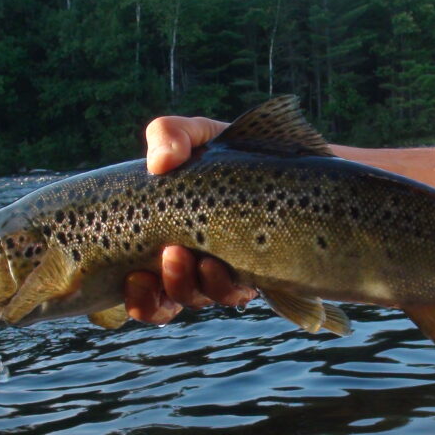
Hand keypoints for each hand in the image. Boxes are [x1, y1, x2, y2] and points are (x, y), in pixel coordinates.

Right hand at [124, 115, 257, 324]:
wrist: (302, 159)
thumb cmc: (242, 150)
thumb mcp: (202, 133)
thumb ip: (170, 133)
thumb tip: (159, 163)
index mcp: (165, 237)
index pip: (137, 282)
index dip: (132, 294)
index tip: (132, 277)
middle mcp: (190, 262)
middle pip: (161, 301)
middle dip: (156, 293)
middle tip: (173, 254)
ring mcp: (224, 272)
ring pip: (197, 299)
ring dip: (193, 287)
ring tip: (205, 261)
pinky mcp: (261, 277)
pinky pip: (236, 297)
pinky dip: (227, 288)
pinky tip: (231, 268)